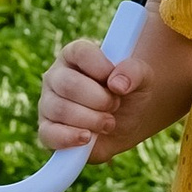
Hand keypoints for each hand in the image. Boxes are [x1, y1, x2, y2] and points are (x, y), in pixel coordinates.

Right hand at [37, 36, 147, 158]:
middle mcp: (57, 76)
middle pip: (68, 84)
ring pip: (60, 109)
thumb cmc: (130, 92)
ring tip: (109, 123)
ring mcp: (48, 103)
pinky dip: (69, 138)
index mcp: (76, 54)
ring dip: (91, 120)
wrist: (128, 121)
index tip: (116, 83)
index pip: (80, 53)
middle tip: (115, 105)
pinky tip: (88, 138)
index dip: (101, 68)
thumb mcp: (143, 77)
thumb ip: (134, 72)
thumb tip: (117, 84)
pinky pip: (48, 134)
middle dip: (99, 100)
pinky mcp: (48, 129)